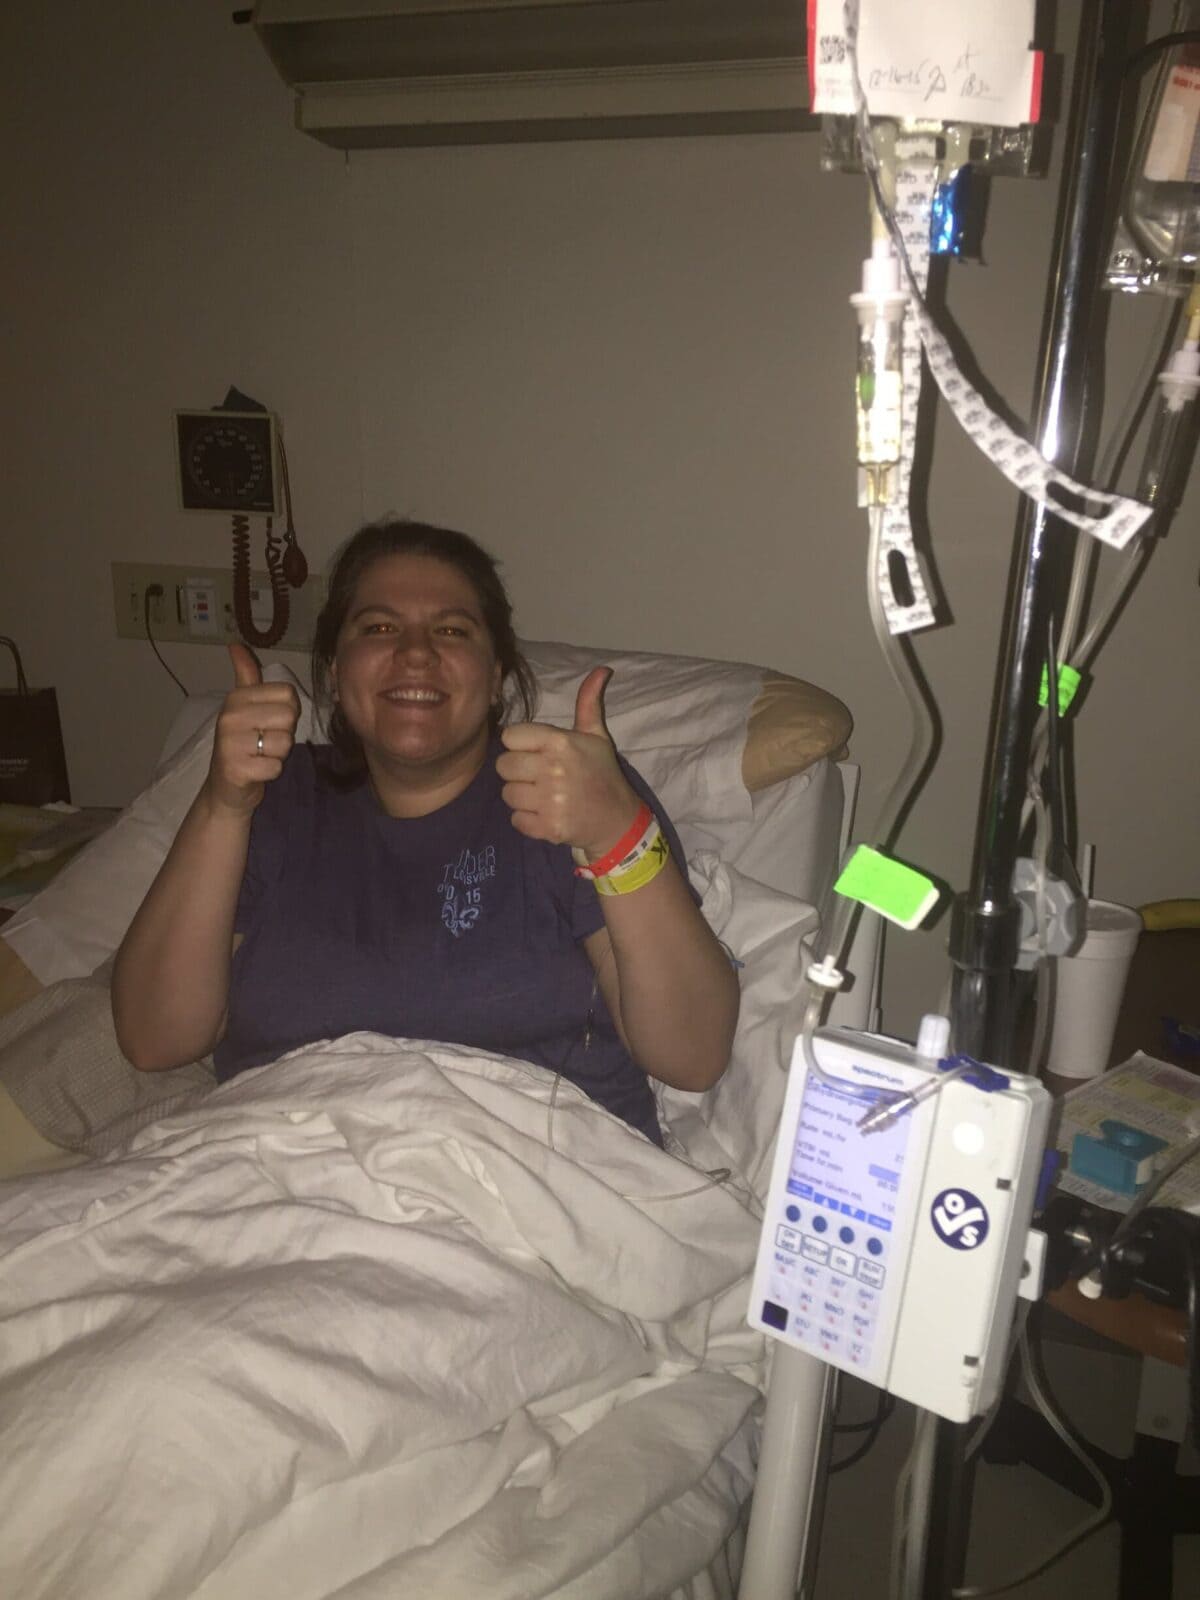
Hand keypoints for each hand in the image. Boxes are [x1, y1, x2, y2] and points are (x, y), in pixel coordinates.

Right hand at [204, 644, 300, 816]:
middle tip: (264, 743)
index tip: (268, 723)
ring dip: (278, 755)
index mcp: (236, 698)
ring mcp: (230, 744)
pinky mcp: (236, 769)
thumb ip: (246, 676)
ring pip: (284, 743)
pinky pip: (275, 766)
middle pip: (289, 718)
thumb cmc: (240, 744)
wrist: (225, 788)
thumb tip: (236, 644)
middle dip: (283, 734)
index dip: (287, 713)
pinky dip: (270, 772)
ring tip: (260, 756)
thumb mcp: (242, 707)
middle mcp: (230, 717)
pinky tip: (256, 771)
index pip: (288, 695)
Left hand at [496, 667, 641, 858]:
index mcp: (561, 742)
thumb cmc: (602, 773)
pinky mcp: (548, 827)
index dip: (519, 745)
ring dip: (521, 797)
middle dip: (517, 772)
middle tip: (537, 777)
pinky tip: (544, 814)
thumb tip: (601, 669)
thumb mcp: (596, 735)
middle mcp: (553, 769)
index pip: (510, 737)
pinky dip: (526, 820)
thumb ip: (588, 702)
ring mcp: (551, 801)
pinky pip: (516, 820)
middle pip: (503, 766)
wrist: (618, 819)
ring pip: (507, 794)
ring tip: (542, 796)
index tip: (535, 753)